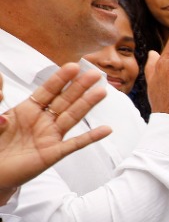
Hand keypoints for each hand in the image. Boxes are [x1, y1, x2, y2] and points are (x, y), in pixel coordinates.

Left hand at [0, 64, 111, 203]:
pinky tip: (106, 129)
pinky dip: (91, 137)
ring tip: (101, 92)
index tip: (73, 67)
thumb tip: (1, 88)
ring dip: (87, 105)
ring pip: (72, 117)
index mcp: (27, 110)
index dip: (60, 79)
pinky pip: (75, 144)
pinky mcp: (53, 154)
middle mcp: (42, 121)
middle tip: (94, 75)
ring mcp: (50, 137)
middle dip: (79, 87)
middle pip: (64, 100)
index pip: (47, 91)